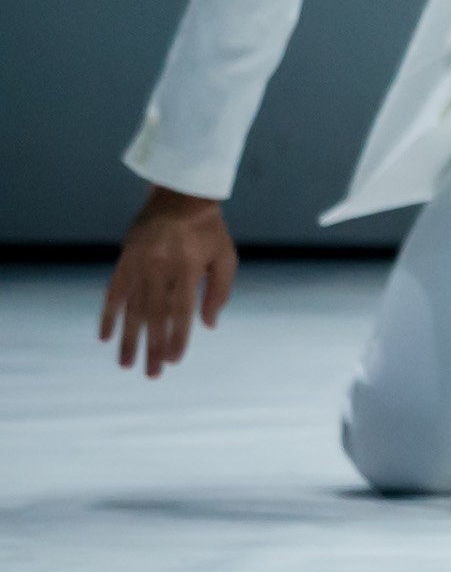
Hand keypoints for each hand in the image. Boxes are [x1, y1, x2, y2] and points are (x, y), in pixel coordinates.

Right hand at [101, 188, 236, 375]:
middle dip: (153, 347)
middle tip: (151, 374)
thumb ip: (220, 291)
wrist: (179, 196)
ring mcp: (140, 265)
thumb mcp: (225, 256)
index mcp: (189, 268)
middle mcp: (161, 268)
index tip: (174, 360)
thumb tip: (209, 326)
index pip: (182, 311)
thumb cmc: (208, 230)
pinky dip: (108, 315)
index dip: (178, 337)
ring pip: (132, 309)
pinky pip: (113, 292)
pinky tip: (104, 336)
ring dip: (129, 339)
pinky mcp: (124, 260)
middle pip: (156, 316)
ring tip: (126, 364)